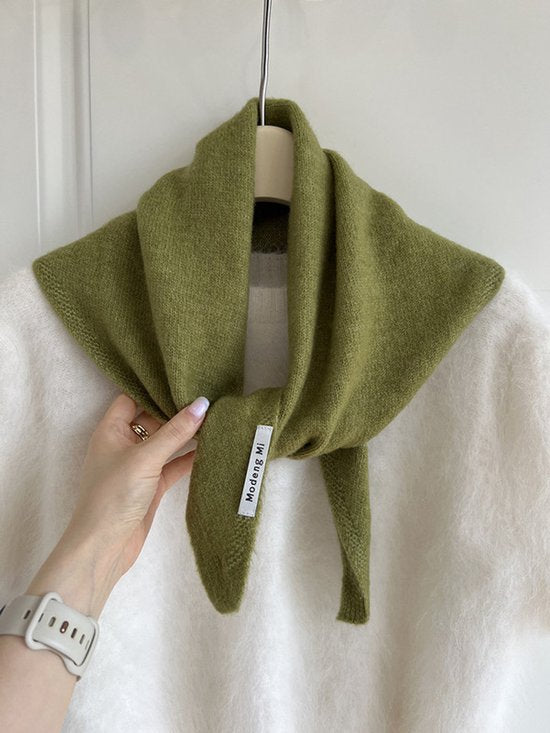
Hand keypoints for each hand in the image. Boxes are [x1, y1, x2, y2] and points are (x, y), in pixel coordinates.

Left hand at [61, 392, 209, 585]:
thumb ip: (175, 431)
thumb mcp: (145, 458)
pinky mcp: (151, 486)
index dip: (153, 389)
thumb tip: (202, 404)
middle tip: (206, 396)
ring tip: (214, 419)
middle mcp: (123, 445)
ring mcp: (138, 466)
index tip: (182, 379)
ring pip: (165, 443)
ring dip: (185, 435)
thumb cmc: (113, 495)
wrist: (105, 547)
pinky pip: (173, 465)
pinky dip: (189, 458)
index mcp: (110, 431)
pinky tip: (210, 448)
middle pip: (152, 419)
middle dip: (176, 411)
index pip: (132, 399)